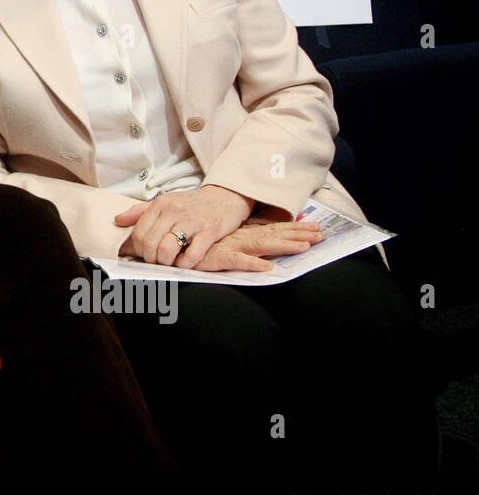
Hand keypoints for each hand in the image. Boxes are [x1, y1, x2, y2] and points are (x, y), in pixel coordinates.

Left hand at [115, 184, 253, 266]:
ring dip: (166, 262)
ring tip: (170, 261)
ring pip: (167, 249)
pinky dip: (185, 264)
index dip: (138, 249)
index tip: (144, 254)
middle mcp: (174, 211)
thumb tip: (117, 221)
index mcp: (160, 205)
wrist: (225, 197)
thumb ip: (139, 212)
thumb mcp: (164, 202)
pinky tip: (186, 261)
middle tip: (157, 260)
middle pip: (150, 243)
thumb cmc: (191, 204)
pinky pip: (192, 255)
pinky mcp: (209, 232)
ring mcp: (192, 221)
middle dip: (150, 258)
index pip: (138, 233)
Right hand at [193, 222, 323, 271]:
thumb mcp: (220, 241)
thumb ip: (239, 239)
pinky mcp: (217, 258)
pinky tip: (267, 267)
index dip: (294, 227)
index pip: (273, 229)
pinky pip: (236, 261)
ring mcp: (229, 247)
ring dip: (283, 245)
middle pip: (273, 235)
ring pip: (261, 245)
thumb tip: (260, 237)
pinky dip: (251, 263)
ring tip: (304, 246)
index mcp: (243, 234)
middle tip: (321, 234)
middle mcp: (240, 238)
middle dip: (298, 234)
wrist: (172, 245)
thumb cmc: (197, 244)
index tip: (317, 227)